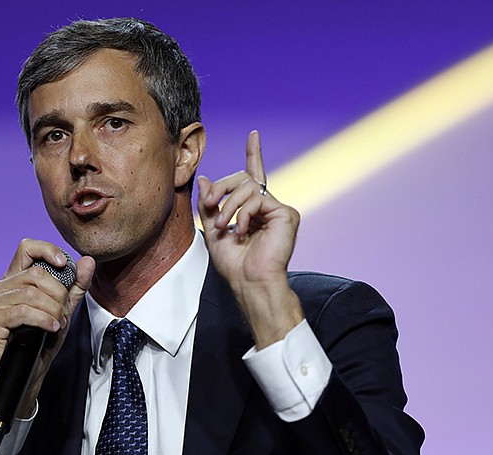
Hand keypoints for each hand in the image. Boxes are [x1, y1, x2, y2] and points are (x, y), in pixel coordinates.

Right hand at [0, 239, 94, 415]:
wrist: (32, 370)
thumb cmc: (45, 337)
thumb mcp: (66, 308)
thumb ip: (77, 285)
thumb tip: (88, 261)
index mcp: (15, 278)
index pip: (27, 248)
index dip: (47, 250)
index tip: (63, 263)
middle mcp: (0, 287)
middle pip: (36, 274)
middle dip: (58, 295)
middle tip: (64, 314)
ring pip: (31, 294)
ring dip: (53, 311)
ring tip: (57, 324)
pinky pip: (23, 312)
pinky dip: (43, 320)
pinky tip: (51, 328)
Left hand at [197, 131, 303, 347]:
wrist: (248, 280)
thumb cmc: (233, 263)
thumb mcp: (213, 229)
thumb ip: (209, 204)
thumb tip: (205, 179)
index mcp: (253, 209)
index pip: (253, 175)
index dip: (254, 154)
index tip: (254, 135)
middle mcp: (268, 206)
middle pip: (243, 178)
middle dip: (222, 188)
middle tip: (211, 204)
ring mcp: (278, 209)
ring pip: (248, 187)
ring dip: (230, 205)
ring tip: (226, 226)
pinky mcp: (287, 214)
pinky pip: (258, 199)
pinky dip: (244, 213)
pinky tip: (242, 230)